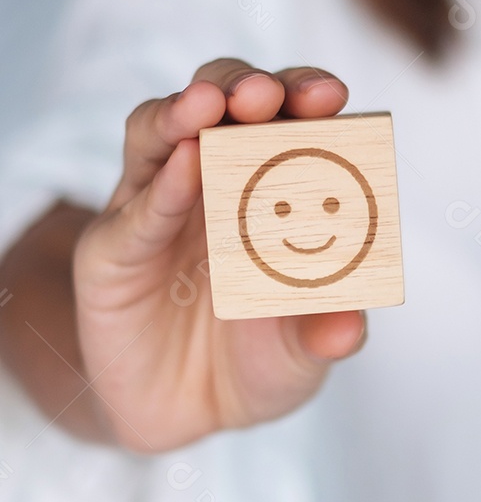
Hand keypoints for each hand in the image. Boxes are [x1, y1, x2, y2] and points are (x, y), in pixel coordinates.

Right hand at [73, 59, 365, 450]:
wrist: (186, 415)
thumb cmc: (256, 357)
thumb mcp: (301, 350)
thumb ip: (324, 331)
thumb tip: (350, 327)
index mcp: (266, 181)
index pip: (284, 117)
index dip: (304, 95)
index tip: (332, 94)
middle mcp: (207, 177)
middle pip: (217, 102)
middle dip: (243, 86)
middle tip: (266, 94)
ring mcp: (151, 206)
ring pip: (157, 133)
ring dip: (184, 112)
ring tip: (209, 105)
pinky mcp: (109, 251)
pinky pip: (133, 213)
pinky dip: (160, 188)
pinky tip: (184, 168)